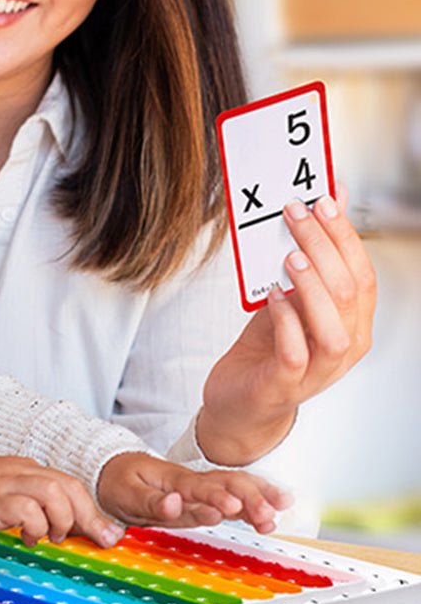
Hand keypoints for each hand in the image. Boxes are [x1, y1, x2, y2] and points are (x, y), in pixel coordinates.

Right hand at [0, 456, 124, 548]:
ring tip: (52, 536)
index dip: (91, 509)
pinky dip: (35, 525)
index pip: (69, 483)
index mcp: (26, 469)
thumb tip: (65, 528)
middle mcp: (20, 471)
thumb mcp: (7, 498)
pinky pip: (26, 508)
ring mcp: (6, 483)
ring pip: (52, 491)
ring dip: (61, 518)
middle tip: (98, 539)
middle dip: (89, 515)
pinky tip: (27, 537)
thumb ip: (34, 507)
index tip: (106, 532)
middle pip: (68, 484)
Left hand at [96, 452, 292, 534]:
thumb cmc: (120, 481)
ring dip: (259, 497)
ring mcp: (202, 486)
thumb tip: (175, 504)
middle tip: (268, 515)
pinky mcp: (206, 495)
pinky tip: (276, 508)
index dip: (215, 498)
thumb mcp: (126, 493)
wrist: (116, 469)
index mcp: (172, 479)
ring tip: (281, 510)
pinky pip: (235, 492)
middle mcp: (192, 480)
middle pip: (227, 483)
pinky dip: (256, 499)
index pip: (198, 487)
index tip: (233, 508)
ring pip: (236, 485)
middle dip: (249, 498)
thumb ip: (152, 502)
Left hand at [199, 183, 374, 464]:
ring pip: (334, 327)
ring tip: (288, 257)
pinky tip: (271, 297)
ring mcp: (318, 370)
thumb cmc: (268, 349)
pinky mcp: (285, 384)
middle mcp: (344, 347)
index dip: (345, 235)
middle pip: (349, 292)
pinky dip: (285, 321)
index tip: (322, 201)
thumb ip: (305, 262)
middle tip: (296, 215)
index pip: (362, 274)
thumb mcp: (288, 299)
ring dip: (312, 286)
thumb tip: (320, 206)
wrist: (241, 402)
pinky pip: (295, 352)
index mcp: (353, 324)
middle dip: (323, 245)